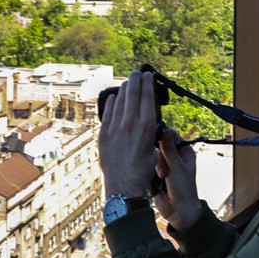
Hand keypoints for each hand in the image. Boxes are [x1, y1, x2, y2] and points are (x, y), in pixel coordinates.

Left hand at [98, 70, 160, 197]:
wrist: (124, 186)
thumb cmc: (143, 171)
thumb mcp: (155, 149)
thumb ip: (152, 133)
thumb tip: (149, 123)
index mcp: (146, 127)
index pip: (147, 98)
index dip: (148, 83)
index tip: (149, 75)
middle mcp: (129, 125)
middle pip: (132, 94)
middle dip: (135, 80)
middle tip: (137, 72)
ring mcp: (114, 129)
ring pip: (119, 101)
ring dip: (124, 89)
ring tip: (127, 82)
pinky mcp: (103, 135)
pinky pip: (107, 113)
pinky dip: (112, 102)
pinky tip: (115, 97)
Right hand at [152, 129, 204, 229]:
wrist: (178, 210)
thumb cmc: (184, 189)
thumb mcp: (177, 167)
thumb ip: (169, 150)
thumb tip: (165, 131)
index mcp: (184, 152)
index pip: (171, 136)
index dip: (163, 137)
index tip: (156, 141)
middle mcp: (175, 156)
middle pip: (160, 146)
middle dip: (160, 158)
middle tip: (163, 170)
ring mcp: (164, 165)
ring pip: (153, 156)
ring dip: (155, 167)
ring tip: (161, 177)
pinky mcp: (155, 173)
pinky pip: (148, 166)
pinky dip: (150, 172)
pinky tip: (154, 179)